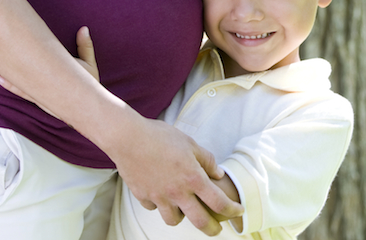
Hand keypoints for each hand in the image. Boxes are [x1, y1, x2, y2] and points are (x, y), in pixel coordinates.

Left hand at [0, 26, 97, 108]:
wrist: (90, 108)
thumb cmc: (89, 84)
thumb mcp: (90, 65)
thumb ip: (86, 46)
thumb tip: (83, 28)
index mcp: (60, 75)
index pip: (44, 62)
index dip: (28, 53)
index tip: (17, 44)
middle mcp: (50, 87)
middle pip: (29, 76)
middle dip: (15, 65)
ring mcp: (44, 96)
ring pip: (23, 86)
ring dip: (11, 78)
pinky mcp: (41, 101)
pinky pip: (24, 93)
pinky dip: (13, 87)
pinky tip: (2, 80)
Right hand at [110, 118, 243, 235]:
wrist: (127, 137)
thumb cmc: (160, 136)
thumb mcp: (189, 143)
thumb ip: (206, 160)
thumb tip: (218, 174)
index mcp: (193, 178)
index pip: (219, 202)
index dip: (232, 209)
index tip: (237, 210)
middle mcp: (177, 192)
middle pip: (200, 221)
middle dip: (212, 229)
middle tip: (216, 229)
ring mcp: (159, 197)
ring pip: (174, 220)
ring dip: (182, 217)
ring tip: (184, 209)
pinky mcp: (142, 196)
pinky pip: (154, 207)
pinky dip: (159, 204)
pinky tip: (160, 194)